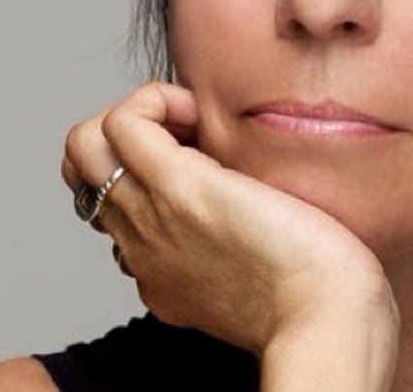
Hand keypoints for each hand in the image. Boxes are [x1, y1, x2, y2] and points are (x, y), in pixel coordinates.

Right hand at [61, 83, 398, 369]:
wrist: (327, 314)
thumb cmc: (316, 288)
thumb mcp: (257, 264)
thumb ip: (234, 235)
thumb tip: (244, 188)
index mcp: (159, 267)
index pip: (113, 203)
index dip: (143, 163)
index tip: (197, 154)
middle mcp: (141, 244)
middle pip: (85, 169)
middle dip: (129, 130)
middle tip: (189, 131)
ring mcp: (152, 215)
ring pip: (84, 143)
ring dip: (138, 111)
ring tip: (192, 120)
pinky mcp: (178, 188)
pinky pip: (122, 122)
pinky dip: (153, 99)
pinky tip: (198, 112)